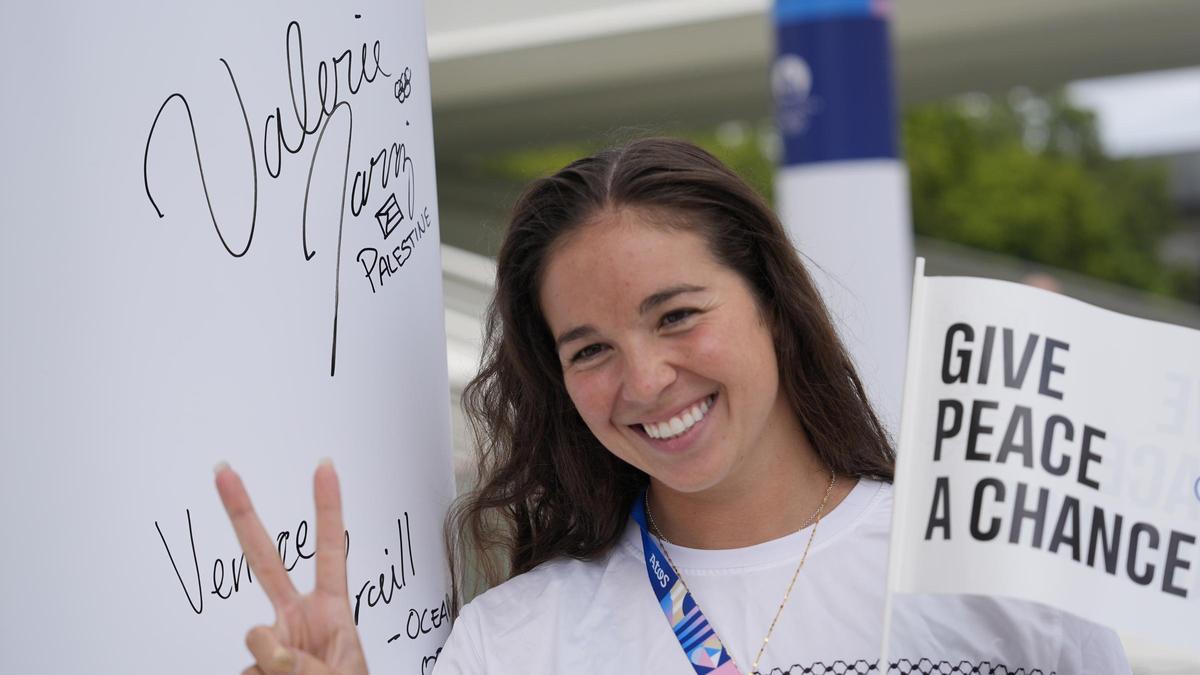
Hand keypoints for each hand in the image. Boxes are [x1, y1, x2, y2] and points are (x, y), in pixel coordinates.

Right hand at [215, 460, 368, 674]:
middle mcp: (296, 619)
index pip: (329, 551)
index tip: (325, 465)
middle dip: (243, 514)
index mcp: (330, 610)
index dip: (328, 508)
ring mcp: (271, 644)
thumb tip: (262, 640)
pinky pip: (247, 673)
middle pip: (264, 561)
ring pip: (255, 646)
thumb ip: (303, 661)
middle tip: (223, 469)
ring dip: (276, 672)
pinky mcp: (254, 668)